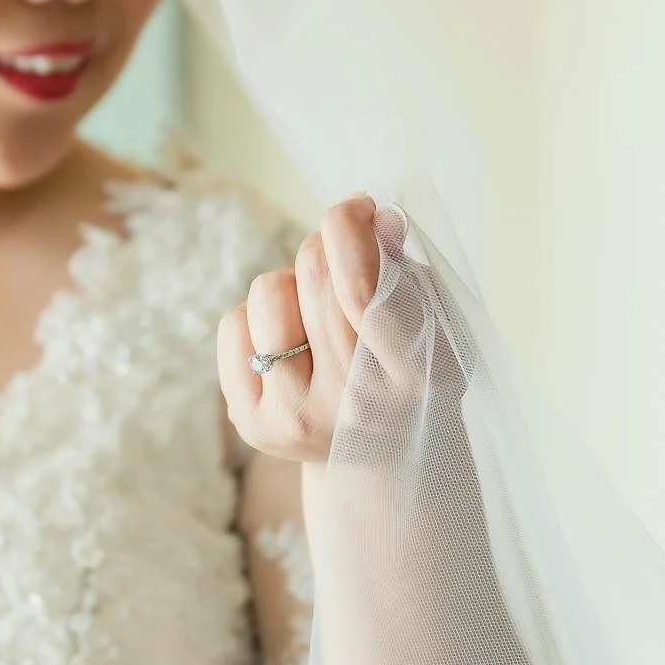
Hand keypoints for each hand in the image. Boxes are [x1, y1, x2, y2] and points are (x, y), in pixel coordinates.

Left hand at [217, 195, 412, 464]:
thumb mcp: (432, 324)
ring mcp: (294, 417)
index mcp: (412, 376)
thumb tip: (375, 219)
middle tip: (336, 251)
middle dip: (323, 245)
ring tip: (313, 312)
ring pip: (267, 293)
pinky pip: (232, 325)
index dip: (349, 230)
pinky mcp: (250, 422)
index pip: (359, 289)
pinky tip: (287, 342)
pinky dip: (256, 317)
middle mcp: (350, 404)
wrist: (380, 459)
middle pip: (313, 279)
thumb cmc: (409, 369)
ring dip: (289, 283)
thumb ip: (406, 273)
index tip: (355, 206)